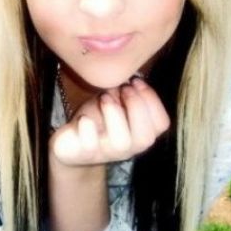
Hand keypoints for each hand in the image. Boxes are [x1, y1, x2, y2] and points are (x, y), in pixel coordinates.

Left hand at [49, 77, 170, 166]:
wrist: (69, 144)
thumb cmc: (97, 119)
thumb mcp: (115, 102)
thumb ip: (126, 93)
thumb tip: (130, 77)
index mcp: (140, 134)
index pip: (161, 124)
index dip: (152, 100)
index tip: (136, 81)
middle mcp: (127, 148)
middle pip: (146, 138)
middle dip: (137, 107)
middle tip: (124, 88)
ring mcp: (105, 153)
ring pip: (121, 142)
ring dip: (115, 114)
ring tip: (105, 97)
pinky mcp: (83, 153)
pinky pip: (89, 145)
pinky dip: (88, 128)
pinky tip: (84, 118)